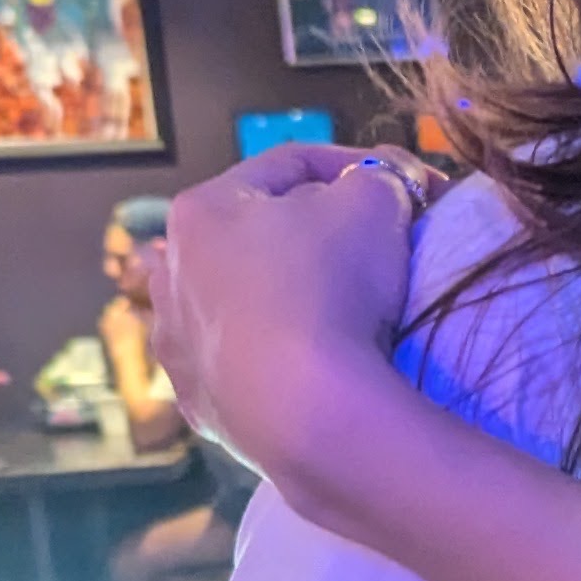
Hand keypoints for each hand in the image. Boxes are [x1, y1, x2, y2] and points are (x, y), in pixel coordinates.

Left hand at [146, 146, 428, 474]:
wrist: (307, 414)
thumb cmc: (331, 287)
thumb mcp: (374, 203)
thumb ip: (381, 178)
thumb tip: (386, 180)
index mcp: (203, 209)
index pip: (290, 166)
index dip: (358, 168)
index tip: (407, 187)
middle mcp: (172, 272)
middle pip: (258, 234)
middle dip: (316, 232)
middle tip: (374, 246)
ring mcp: (177, 344)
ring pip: (241, 301)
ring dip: (285, 295)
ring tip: (336, 309)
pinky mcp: (199, 403)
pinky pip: (243, 364)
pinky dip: (275, 356)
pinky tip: (311, 365)